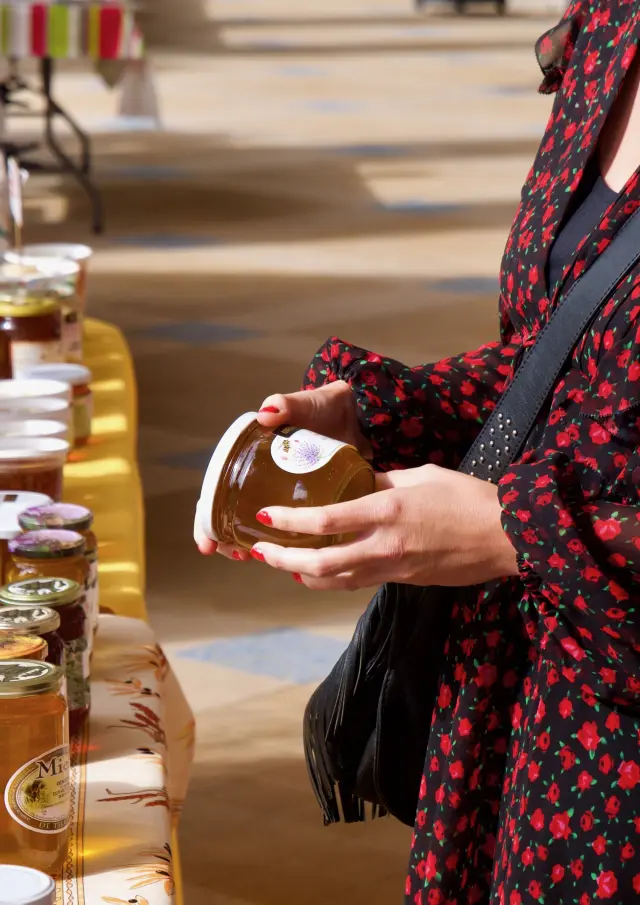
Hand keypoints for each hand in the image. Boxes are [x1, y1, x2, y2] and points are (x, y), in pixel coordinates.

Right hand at [194, 380, 368, 557]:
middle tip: (232, 554)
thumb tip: (266, 412)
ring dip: (249, 542)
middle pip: (230, 513)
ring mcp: (282, 491)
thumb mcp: (304, 404)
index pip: (217, 489)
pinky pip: (288, 526)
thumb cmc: (324, 407)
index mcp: (250, 455)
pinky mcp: (307, 500)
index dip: (206, 518)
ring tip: (250, 557)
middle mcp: (260, 476)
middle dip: (224, 538)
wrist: (356, 415)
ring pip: (256, 524)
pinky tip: (286, 556)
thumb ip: (286, 404)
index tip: (207, 543)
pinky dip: (282, 542)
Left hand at [249, 465, 519, 589]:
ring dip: (303, 575)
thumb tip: (357, 480)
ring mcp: (395, 569)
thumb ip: (383, 479)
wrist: (508, 536)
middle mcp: (385, 545)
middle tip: (260, 552)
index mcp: (388, 511)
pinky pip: (360, 582)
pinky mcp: (405, 580)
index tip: (264, 515)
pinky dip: (333, 579)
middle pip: (321, 565)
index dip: (289, 521)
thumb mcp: (422, 474)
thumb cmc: (469, 497)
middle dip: (284, 560)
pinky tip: (320, 572)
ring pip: (337, 581)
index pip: (325, 521)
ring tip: (282, 564)